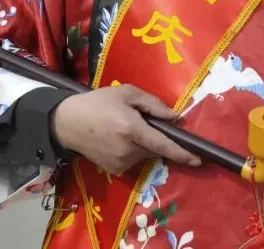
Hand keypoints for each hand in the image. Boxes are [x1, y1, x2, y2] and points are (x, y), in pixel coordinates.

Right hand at [51, 84, 200, 174]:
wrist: (66, 123)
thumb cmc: (98, 103)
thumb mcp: (127, 93)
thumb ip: (154, 105)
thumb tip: (175, 117)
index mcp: (133, 130)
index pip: (164, 145)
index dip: (182, 153)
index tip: (198, 159)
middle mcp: (128, 150)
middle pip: (156, 148)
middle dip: (156, 137)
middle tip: (138, 121)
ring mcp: (120, 163)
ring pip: (145, 154)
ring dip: (144, 143)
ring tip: (124, 128)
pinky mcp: (113, 170)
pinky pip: (134, 160)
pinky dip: (133, 150)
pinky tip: (117, 139)